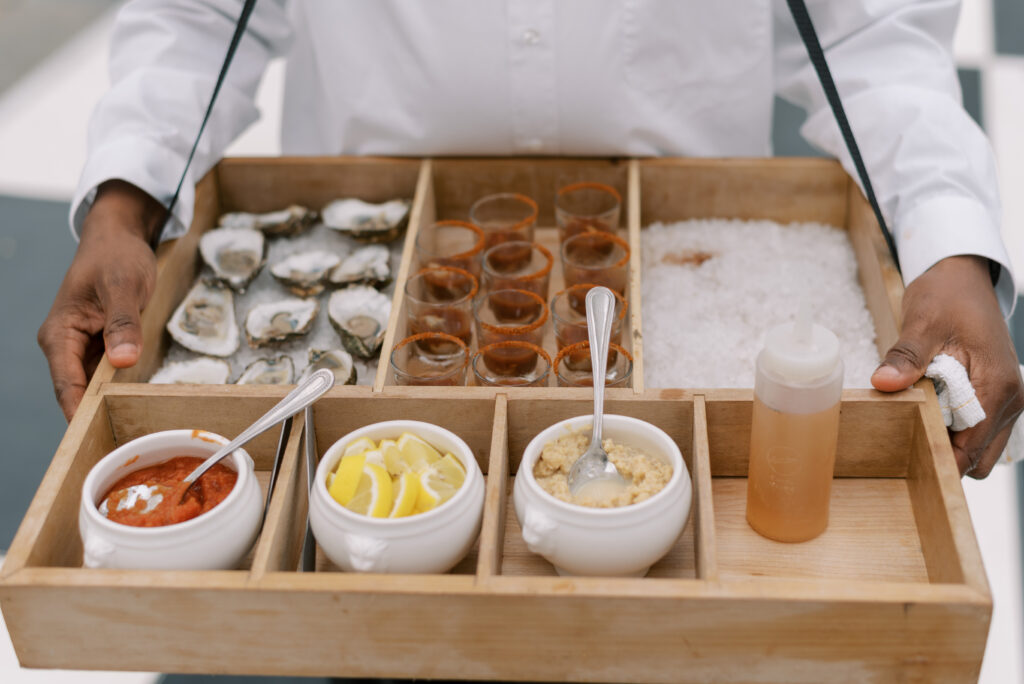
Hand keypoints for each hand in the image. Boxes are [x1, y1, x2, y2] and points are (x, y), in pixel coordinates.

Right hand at [38, 181, 163, 420]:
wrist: (121, 237)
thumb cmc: (117, 256)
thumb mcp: (124, 286)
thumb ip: (123, 323)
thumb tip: (122, 361)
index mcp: (60, 334)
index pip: (66, 385)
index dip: (78, 414)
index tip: (92, 441)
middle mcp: (65, 345)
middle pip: (77, 392)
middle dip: (96, 416)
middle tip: (121, 448)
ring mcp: (82, 347)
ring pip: (93, 386)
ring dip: (109, 404)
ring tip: (131, 435)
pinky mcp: (100, 345)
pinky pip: (107, 375)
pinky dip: (119, 388)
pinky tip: (136, 405)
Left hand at [871, 255, 1023, 477]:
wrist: (963, 278)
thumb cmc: (947, 297)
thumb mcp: (922, 324)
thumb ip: (906, 357)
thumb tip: (883, 383)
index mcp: (997, 384)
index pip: (972, 445)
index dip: (941, 459)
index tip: (908, 460)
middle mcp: (1009, 398)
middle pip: (980, 457)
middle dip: (946, 456)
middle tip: (905, 441)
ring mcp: (1004, 399)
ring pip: (981, 447)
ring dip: (950, 443)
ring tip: (915, 423)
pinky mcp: (993, 395)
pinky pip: (977, 428)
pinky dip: (954, 430)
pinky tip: (927, 413)